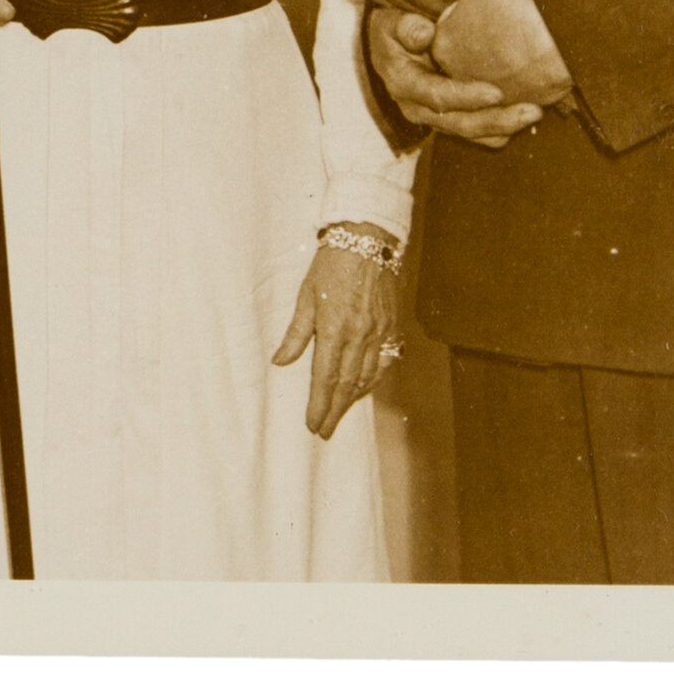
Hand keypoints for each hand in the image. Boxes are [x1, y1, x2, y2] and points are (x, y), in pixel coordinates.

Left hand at [271, 236, 399, 439]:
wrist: (366, 242)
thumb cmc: (330, 266)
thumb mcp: (305, 297)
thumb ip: (295, 334)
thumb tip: (280, 361)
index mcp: (335, 329)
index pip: (325, 378)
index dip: (319, 405)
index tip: (312, 424)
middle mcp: (361, 336)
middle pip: (348, 385)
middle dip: (335, 410)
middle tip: (324, 431)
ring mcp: (380, 332)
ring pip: (368, 377)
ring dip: (353, 399)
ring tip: (340, 414)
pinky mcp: (392, 327)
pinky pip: (385, 362)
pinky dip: (374, 380)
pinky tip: (364, 388)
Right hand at [367, 0, 544, 149]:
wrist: (388, 45)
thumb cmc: (393, 29)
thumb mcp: (390, 21)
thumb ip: (405, 25)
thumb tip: (424, 32)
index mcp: (405, 85)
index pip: (438, 96)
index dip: (467, 97)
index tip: (497, 92)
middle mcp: (418, 108)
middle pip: (460, 122)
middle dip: (497, 120)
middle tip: (531, 111)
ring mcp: (434, 117)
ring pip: (471, 132)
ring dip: (504, 127)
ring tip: (534, 114)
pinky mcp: (448, 119)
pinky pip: (476, 132)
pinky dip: (500, 129)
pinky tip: (524, 119)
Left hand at [429, 0, 573, 108]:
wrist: (564, 35)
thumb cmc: (517, 4)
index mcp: (444, 47)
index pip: (448, 33)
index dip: (469, 16)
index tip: (489, 6)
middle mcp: (461, 78)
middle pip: (469, 58)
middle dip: (484, 44)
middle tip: (509, 25)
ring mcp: (493, 95)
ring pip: (497, 78)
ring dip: (508, 64)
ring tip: (528, 44)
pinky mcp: (523, 104)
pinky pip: (522, 93)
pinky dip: (530, 80)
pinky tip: (543, 63)